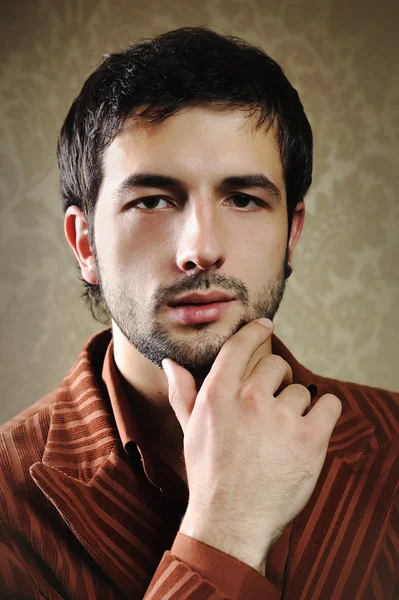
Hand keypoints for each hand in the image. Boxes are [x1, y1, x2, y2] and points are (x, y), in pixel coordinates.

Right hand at [162, 320, 341, 573]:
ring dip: (296, 405)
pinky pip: (329, 404)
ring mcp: (282, 419)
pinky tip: (311, 427)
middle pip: (275, 364)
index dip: (256, 331)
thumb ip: (183, 391)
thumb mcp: (189, 429)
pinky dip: (324, 412)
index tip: (265, 326)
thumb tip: (170, 362)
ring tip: (283, 431)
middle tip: (271, 403)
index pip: (241, 345)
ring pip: (300, 389)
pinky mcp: (311, 439)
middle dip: (275, 380)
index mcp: (218, 394)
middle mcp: (250, 399)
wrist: (232, 520)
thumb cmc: (208, 473)